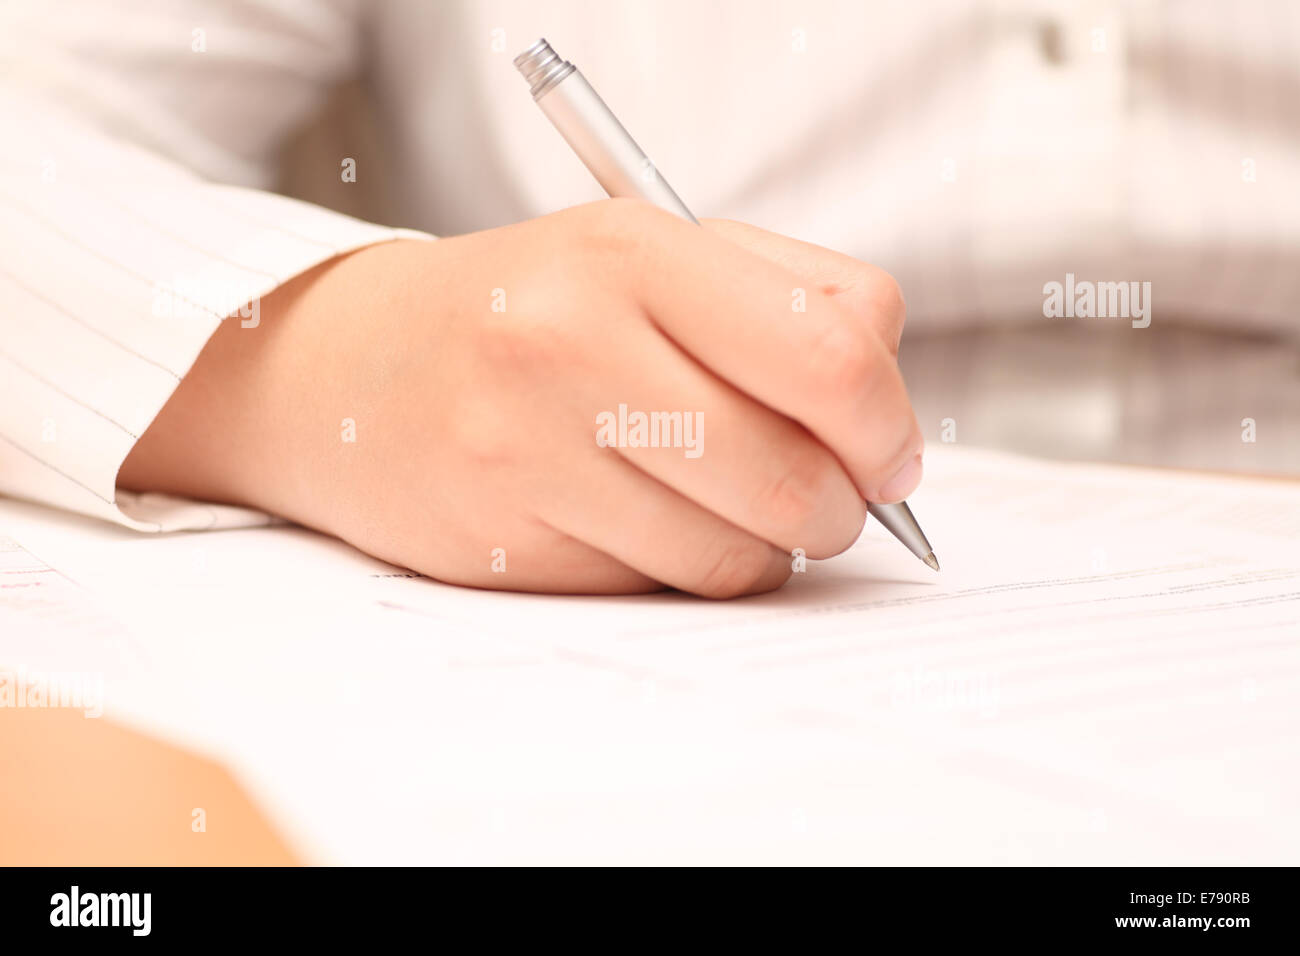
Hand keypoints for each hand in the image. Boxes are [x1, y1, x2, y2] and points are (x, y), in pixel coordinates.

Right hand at [119, 199, 921, 596]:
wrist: (351, 368)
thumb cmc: (528, 312)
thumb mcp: (650, 256)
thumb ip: (788, 301)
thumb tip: (889, 423)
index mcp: (630, 250)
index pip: (828, 350)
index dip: (885, 422)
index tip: (889, 455)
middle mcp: (570, 340)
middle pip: (792, 473)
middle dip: (840, 510)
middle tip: (831, 503)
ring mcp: (525, 445)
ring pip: (730, 552)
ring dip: (767, 551)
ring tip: (735, 510)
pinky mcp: (498, 537)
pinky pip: (656, 589)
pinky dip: (685, 573)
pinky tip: (651, 527)